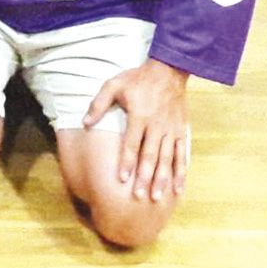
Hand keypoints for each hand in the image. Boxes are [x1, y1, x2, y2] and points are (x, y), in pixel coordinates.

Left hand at [84, 59, 189, 201]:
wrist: (168, 70)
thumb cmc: (137, 79)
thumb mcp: (113, 85)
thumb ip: (99, 104)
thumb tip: (85, 123)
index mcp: (139, 115)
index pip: (132, 143)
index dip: (127, 162)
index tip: (122, 179)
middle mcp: (156, 125)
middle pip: (150, 155)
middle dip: (144, 177)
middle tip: (139, 196)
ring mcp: (170, 130)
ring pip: (167, 159)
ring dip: (162, 179)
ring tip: (157, 197)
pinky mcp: (181, 131)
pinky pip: (182, 155)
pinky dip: (181, 172)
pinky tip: (178, 188)